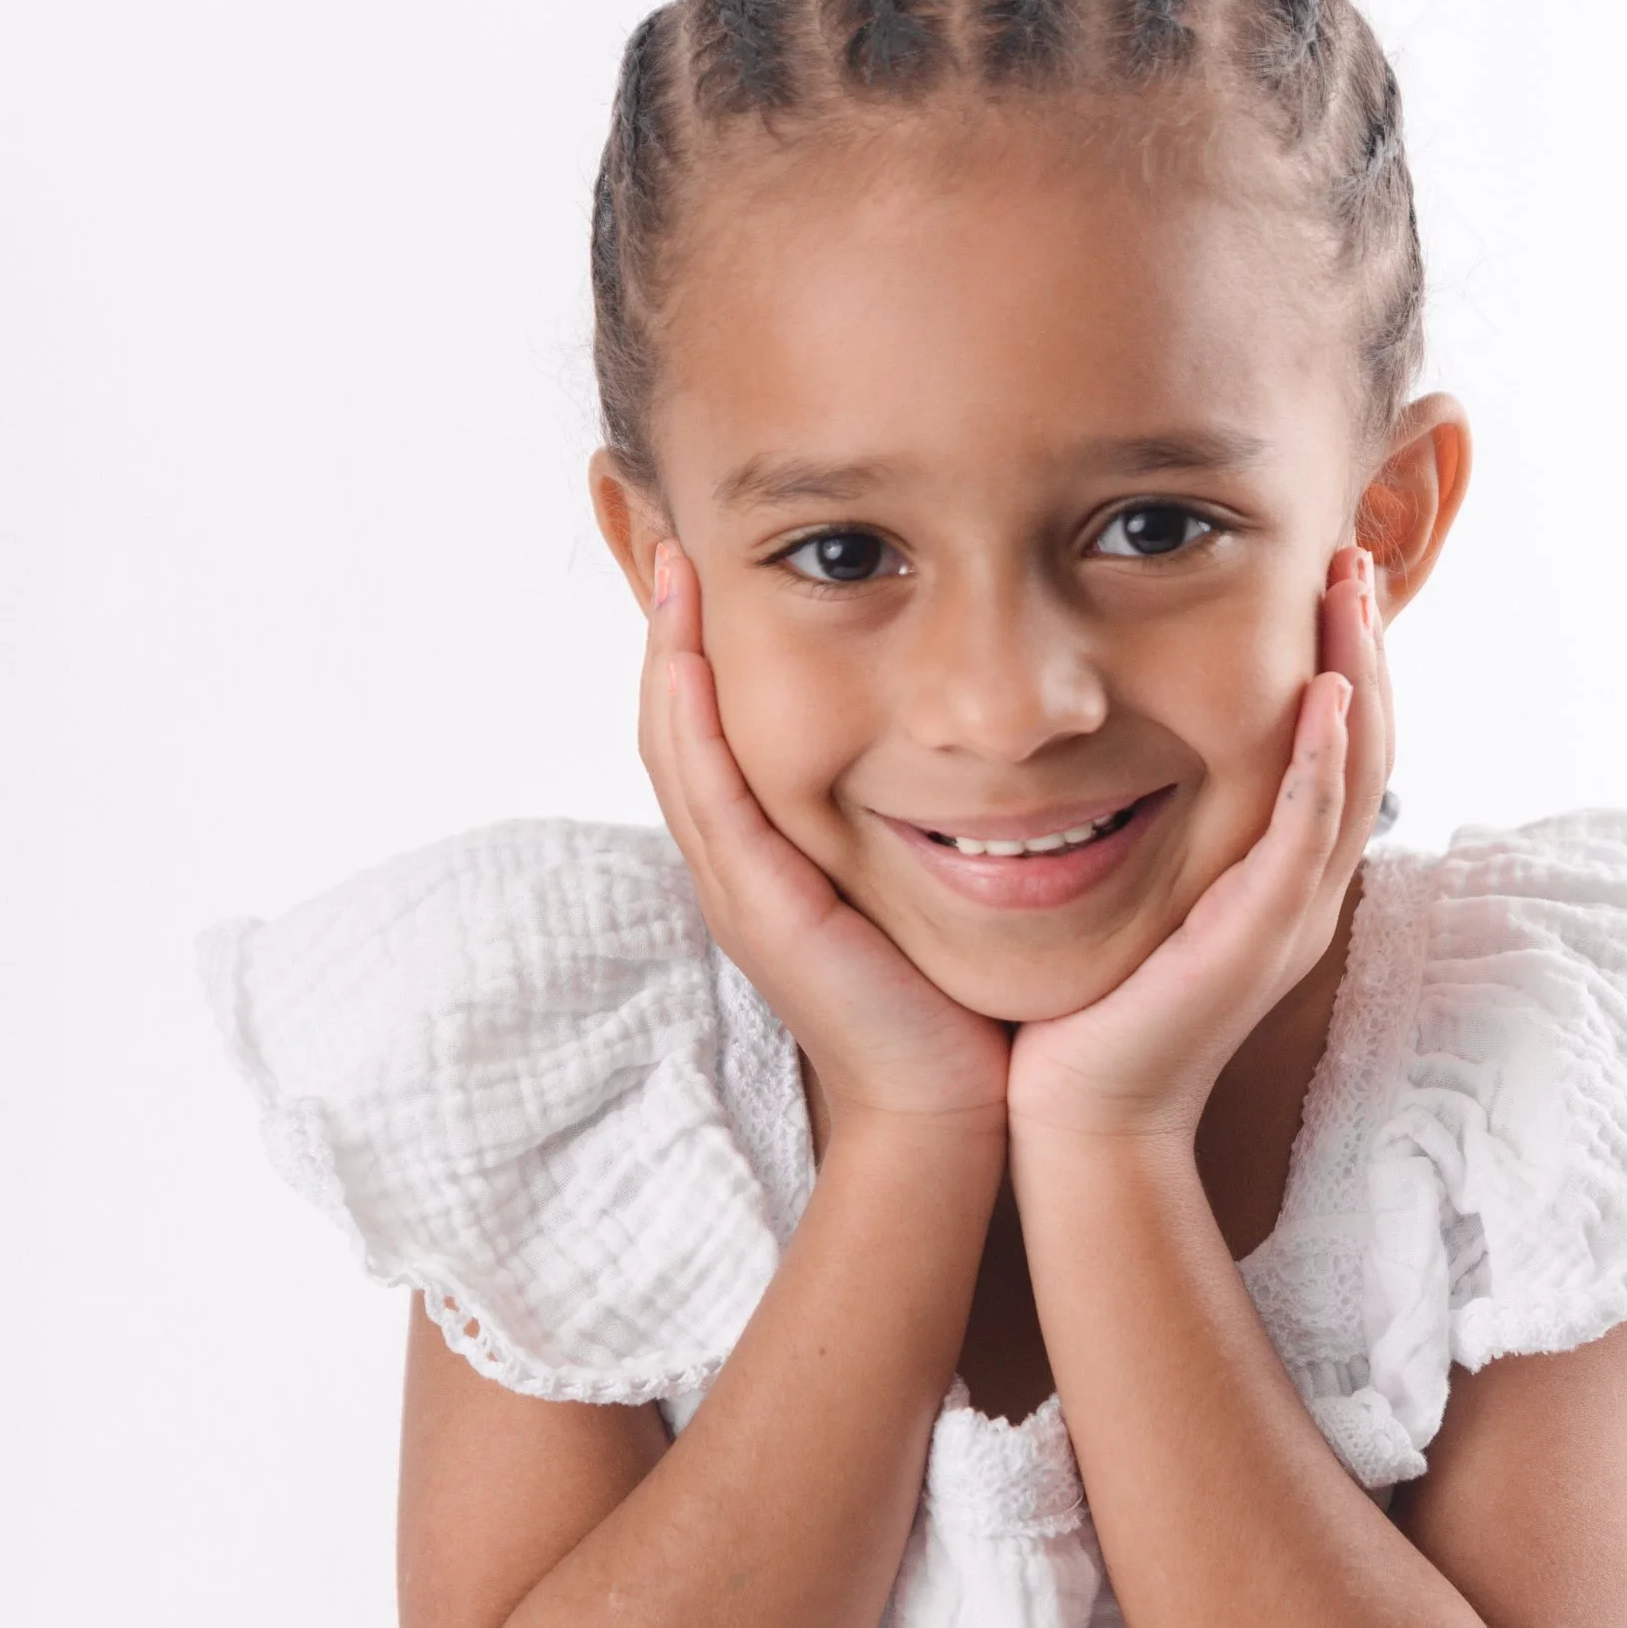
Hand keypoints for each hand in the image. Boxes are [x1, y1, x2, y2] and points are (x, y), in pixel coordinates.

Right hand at [640, 543, 1011, 1131]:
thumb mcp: (931, 875)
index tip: (703, 544)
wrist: (952, 1107)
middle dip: (661, 618)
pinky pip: (707, 796)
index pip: (714, 719)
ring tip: (664, 556)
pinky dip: (688, 719)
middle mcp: (739, 860)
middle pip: (673, 716)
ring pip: (674, 744)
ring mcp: (738, 885)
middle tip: (653, 519)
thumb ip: (928, 806)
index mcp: (770, 848)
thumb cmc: (954, 999)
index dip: (697, 634)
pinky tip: (683, 650)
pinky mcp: (759, 907)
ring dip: (662, 646)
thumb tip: (973, 730)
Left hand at [1006, 546, 1392, 1144]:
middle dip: (1364, 645)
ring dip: (1360, 677)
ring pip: (1354, 777)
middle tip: (1351, 555)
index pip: (1334, 748)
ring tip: (1352, 592)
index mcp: (1278, 878)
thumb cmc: (1087, 1008)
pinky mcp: (1258, 942)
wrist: (1078, 1116)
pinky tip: (1322, 696)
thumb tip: (1104, 740)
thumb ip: (1141, 819)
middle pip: (1365, 746)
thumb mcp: (1128, 888)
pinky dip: (1319, 763)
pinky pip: (1305, 838)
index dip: (1341, 659)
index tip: (1322, 576)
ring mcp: (1290, 918)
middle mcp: (1302, 892)